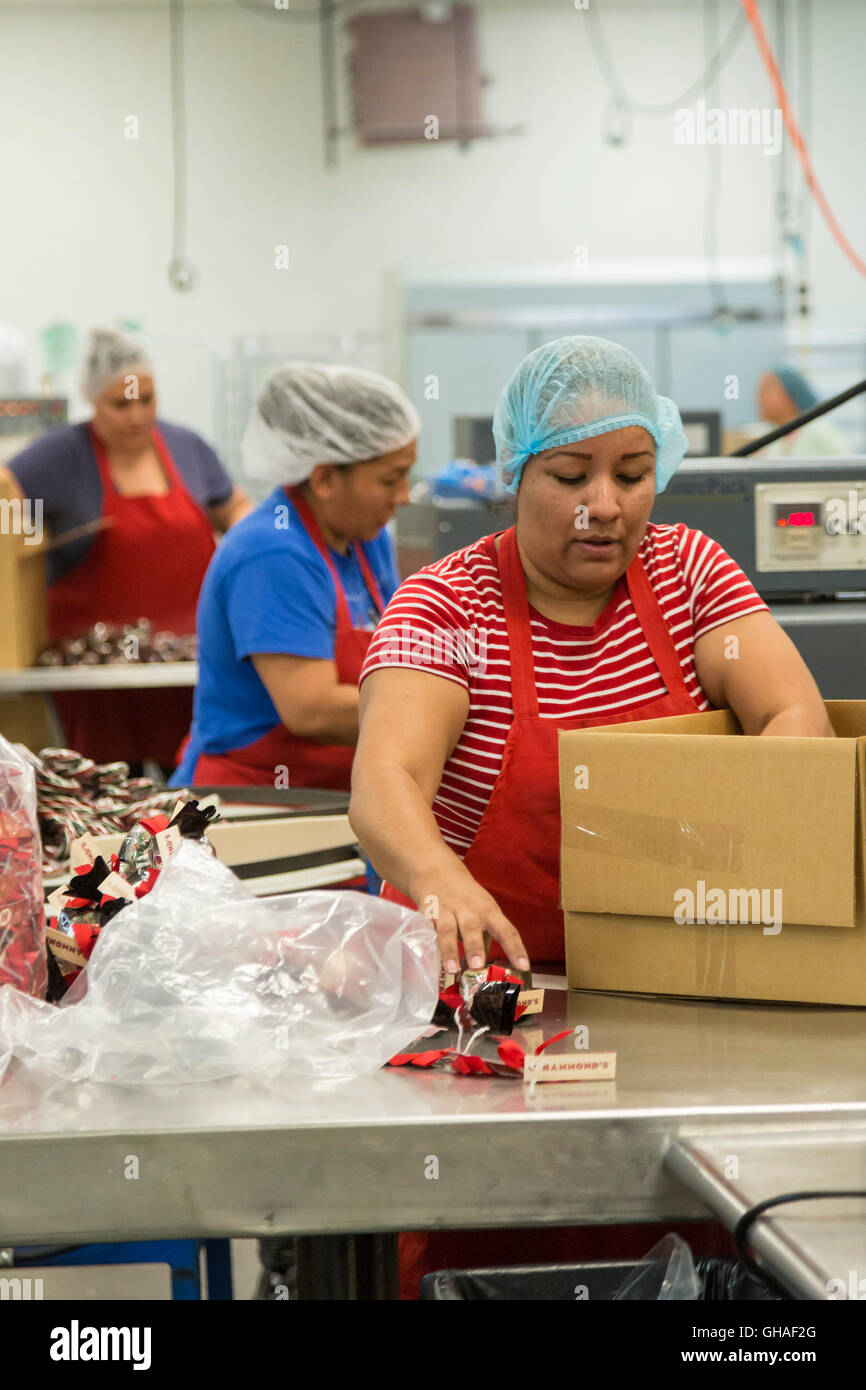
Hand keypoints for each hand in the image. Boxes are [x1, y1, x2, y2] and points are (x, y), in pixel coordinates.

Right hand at [410, 865, 529, 974]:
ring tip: (451, 969)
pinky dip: (427, 942)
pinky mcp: (427, 912)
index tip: (523, 967)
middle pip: (473, 928)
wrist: (436, 870)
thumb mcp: (483, 911)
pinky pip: (427, 929)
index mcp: (488, 911)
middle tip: (478, 965)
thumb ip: (485, 938)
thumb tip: (485, 970)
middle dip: (476, 947)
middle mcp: (469, 909)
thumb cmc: (467, 898)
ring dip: (450, 950)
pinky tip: (427, 956)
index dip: (516, 949)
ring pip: (448, 930)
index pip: (506, 930)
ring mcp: (446, 910)